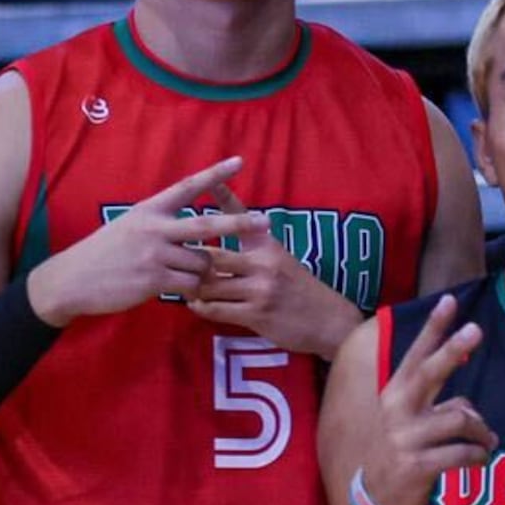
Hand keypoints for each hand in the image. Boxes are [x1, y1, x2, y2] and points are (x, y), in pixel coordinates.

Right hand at [27, 156, 242, 326]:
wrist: (72, 280)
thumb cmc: (104, 254)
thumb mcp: (128, 226)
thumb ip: (159, 223)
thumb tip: (191, 224)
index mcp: (149, 210)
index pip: (186, 186)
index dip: (214, 174)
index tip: (239, 162)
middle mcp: (154, 228)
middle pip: (206, 224)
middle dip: (239, 223)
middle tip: (266, 222)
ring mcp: (154, 254)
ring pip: (202, 261)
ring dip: (202, 271)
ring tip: (181, 275)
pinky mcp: (154, 279)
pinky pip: (191, 284)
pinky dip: (193, 289)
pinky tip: (179, 290)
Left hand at [187, 208, 361, 359]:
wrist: (329, 321)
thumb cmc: (300, 289)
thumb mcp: (281, 259)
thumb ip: (253, 246)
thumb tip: (224, 230)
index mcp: (268, 245)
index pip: (241, 215)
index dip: (223, 196)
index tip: (207, 182)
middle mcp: (264, 263)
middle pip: (211, 255)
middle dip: (190, 261)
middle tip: (174, 262)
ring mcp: (260, 289)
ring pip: (209, 284)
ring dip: (193, 287)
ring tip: (183, 286)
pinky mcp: (257, 314)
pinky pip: (217, 309)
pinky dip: (201, 307)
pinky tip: (197, 305)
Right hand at [359, 295, 495, 504]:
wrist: (376, 502)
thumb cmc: (402, 454)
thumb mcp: (411, 423)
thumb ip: (438, 406)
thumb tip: (470, 407)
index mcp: (394, 395)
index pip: (415, 355)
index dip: (433, 328)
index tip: (450, 300)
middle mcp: (396, 411)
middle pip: (428, 373)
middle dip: (452, 349)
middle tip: (476, 329)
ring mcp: (405, 438)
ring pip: (460, 420)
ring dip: (481, 431)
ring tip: (486, 441)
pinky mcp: (418, 465)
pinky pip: (463, 453)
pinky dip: (479, 456)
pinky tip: (479, 460)